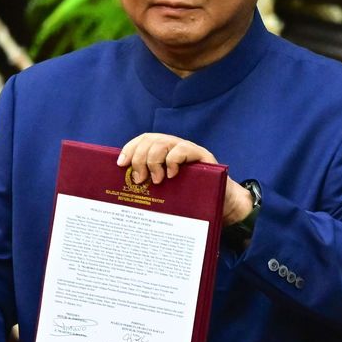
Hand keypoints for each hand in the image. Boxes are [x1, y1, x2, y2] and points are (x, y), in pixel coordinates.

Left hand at [117, 133, 252, 224]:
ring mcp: (188, 149)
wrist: (220, 202)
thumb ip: (150, 181)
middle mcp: (175, 146)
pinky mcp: (202, 155)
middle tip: (140, 179)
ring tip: (157, 180)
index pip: (144, 140)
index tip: (122, 165)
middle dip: (140, 158)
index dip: (130, 149)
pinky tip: (172, 175)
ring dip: (154, 161)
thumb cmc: (189, 196)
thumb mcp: (165, 189)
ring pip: (164, 142)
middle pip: (151, 140)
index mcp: (164, 151)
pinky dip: (173, 161)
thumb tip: (125, 184)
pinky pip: (183, 149)